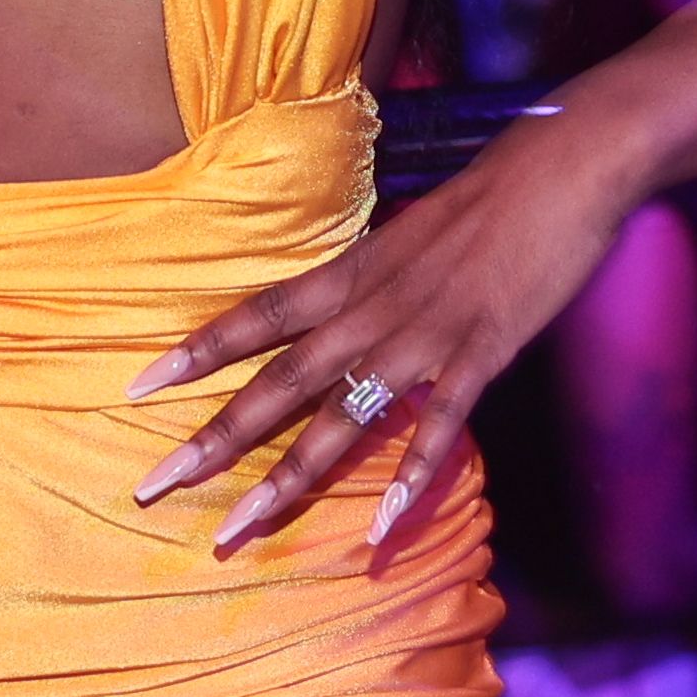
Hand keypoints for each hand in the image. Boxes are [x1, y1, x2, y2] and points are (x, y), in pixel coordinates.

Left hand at [125, 116, 631, 557]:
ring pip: (340, 415)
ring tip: (239, 528)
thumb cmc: (488, 197)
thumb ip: (373, 284)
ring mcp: (424, 333)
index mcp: (351, 271)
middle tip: (153, 485)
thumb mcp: (408, 237)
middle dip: (215, 437)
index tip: (137, 388)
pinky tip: (379, 529)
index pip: (256, 316)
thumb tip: (343, 318)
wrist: (559, 166)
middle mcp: (372, 306)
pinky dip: (409, 477)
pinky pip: (437, 424)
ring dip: (288, 477)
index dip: (196, 352)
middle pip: (279, 380)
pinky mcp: (482, 352)